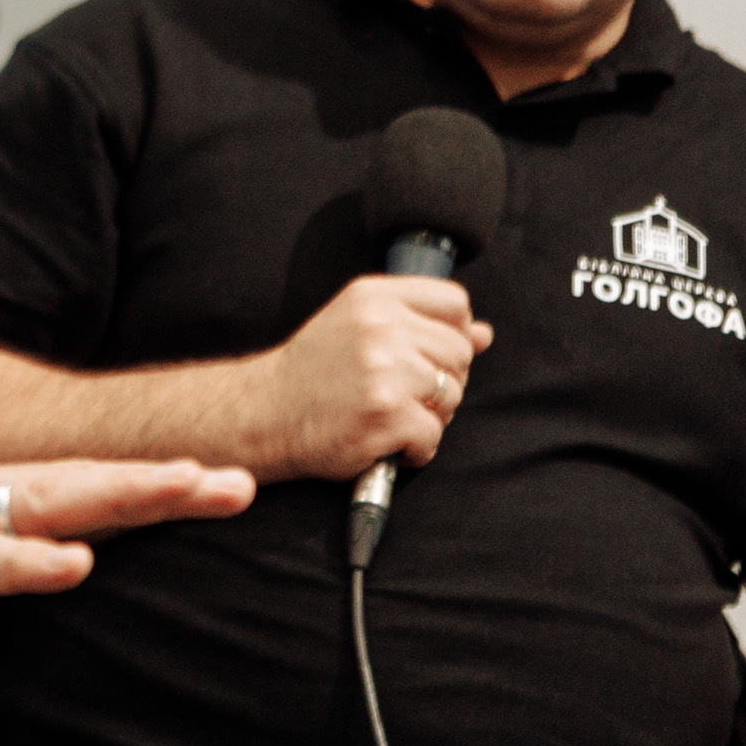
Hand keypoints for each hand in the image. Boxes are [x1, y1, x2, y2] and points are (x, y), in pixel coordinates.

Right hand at [0, 454, 254, 628]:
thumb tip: (36, 565)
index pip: (72, 485)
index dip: (146, 485)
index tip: (217, 481)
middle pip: (81, 480)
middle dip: (165, 482)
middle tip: (241, 481)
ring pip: (42, 500)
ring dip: (121, 495)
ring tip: (193, 491)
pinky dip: (24, 559)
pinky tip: (71, 562)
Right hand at [251, 275, 493, 479]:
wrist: (261, 414)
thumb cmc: (312, 373)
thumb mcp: (358, 327)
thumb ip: (420, 324)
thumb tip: (484, 334)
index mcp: (373, 297)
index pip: (454, 304)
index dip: (452, 334)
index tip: (427, 355)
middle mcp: (379, 327)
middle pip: (460, 352)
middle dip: (442, 380)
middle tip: (400, 393)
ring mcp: (383, 371)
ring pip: (453, 396)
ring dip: (429, 416)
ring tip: (388, 416)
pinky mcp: (385, 415)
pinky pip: (433, 436)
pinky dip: (414, 449)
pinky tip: (384, 442)